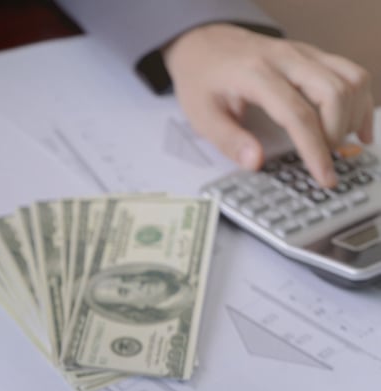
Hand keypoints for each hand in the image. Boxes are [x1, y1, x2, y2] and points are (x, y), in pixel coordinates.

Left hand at [163, 23, 373, 186]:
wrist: (203, 42)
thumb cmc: (202, 79)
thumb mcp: (202, 115)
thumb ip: (229, 140)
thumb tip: (255, 162)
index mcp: (255, 74)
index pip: (297, 114)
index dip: (314, 149)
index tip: (324, 176)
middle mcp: (285, 58)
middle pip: (333, 93)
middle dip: (335, 134)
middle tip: (324, 160)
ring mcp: (303, 53)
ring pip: (350, 79)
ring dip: (353, 116)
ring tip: (339, 145)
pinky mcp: (312, 54)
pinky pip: (350, 72)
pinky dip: (360, 100)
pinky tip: (355, 126)